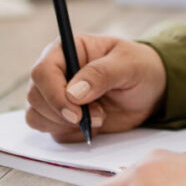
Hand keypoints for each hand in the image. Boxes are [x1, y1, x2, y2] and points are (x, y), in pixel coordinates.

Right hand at [25, 33, 166, 142]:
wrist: (151, 90)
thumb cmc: (140, 67)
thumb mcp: (129, 64)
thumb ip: (102, 73)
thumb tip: (73, 92)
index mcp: (66, 50)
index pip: (42, 72)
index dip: (54, 94)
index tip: (76, 112)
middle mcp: (56, 73)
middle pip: (35, 97)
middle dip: (63, 113)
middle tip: (98, 116)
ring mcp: (56, 97)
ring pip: (37, 117)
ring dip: (66, 125)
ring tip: (99, 117)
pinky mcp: (62, 118)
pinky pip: (51, 132)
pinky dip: (71, 134)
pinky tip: (94, 125)